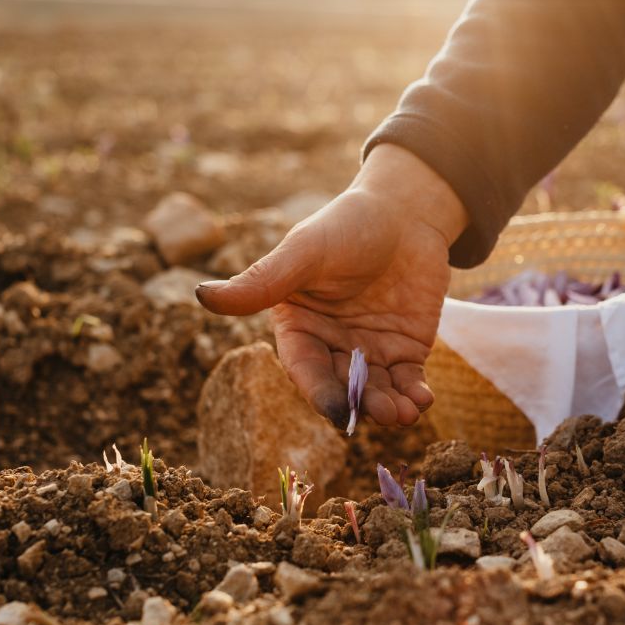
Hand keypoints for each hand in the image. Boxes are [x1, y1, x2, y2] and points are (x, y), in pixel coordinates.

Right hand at [195, 144, 467, 430]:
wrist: (406, 211)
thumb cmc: (347, 226)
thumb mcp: (305, 252)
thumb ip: (261, 281)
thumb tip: (202, 295)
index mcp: (299, 326)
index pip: (305, 368)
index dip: (320, 391)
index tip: (336, 410)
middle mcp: (332, 345)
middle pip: (343, 386)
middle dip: (361, 404)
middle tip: (382, 412)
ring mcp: (370, 350)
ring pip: (376, 392)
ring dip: (390, 408)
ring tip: (405, 412)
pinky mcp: (406, 350)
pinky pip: (408, 382)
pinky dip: (414, 395)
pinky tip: (422, 401)